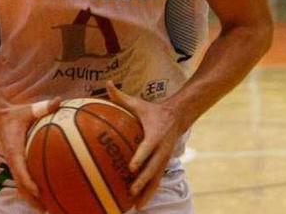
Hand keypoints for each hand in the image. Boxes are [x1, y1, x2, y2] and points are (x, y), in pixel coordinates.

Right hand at [0, 98, 61, 209]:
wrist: (1, 117)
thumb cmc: (16, 115)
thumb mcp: (28, 109)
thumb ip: (43, 106)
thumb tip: (58, 101)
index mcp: (14, 150)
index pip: (20, 169)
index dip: (28, 182)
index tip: (39, 192)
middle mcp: (14, 161)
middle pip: (20, 185)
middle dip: (32, 199)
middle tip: (47, 209)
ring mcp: (15, 165)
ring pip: (22, 187)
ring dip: (33, 199)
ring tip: (48, 209)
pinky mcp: (19, 166)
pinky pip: (25, 181)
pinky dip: (34, 192)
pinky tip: (48, 197)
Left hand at [106, 81, 181, 209]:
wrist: (177, 117)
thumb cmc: (151, 110)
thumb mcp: (138, 103)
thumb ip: (120, 96)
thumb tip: (107, 83)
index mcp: (155, 135)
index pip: (147, 148)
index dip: (140, 158)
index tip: (132, 167)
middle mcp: (161, 150)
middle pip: (153, 169)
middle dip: (143, 181)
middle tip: (131, 191)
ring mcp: (163, 160)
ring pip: (156, 179)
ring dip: (147, 193)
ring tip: (137, 206)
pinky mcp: (163, 165)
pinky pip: (156, 181)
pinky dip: (149, 193)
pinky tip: (139, 204)